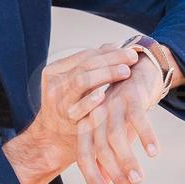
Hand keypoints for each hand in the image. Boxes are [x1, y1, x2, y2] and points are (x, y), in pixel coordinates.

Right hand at [30, 43, 140, 171]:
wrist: (52, 139)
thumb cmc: (70, 107)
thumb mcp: (75, 85)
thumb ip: (91, 67)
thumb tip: (114, 45)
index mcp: (55, 70)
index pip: (85, 55)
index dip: (108, 52)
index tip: (128, 49)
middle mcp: (55, 83)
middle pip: (86, 64)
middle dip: (112, 59)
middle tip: (132, 58)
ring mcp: (59, 101)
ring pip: (82, 80)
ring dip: (106, 74)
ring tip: (125, 71)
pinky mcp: (66, 119)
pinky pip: (79, 107)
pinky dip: (91, 100)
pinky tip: (105, 94)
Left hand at [70, 48, 163, 183]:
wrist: (136, 70)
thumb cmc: (122, 111)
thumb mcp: (113, 135)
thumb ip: (106, 161)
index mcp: (87, 126)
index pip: (85, 156)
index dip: (92, 177)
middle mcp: (96, 115)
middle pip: (100, 149)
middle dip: (114, 175)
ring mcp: (112, 104)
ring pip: (117, 136)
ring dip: (128, 160)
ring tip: (139, 180)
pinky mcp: (131, 95)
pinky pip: (138, 118)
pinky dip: (146, 136)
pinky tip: (154, 153)